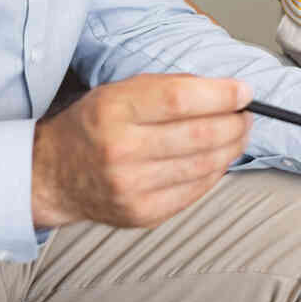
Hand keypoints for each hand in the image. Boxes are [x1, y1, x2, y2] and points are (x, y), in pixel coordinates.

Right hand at [30, 75, 251, 228]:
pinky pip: (195, 191)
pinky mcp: (142, 214)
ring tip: (236, 135)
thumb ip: (170, 87)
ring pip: (204, 165)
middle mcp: (121, 149)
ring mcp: (131, 187)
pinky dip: (214, 172)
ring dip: (231, 148)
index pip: (180, 99)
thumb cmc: (95, 125)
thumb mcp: (120, 91)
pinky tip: (217, 160)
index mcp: (114, 109)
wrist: (55, 174)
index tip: (244, 92)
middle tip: (245, 116)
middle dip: (235, 123)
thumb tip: (226, 92)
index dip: (221, 95)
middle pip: (199, 135)